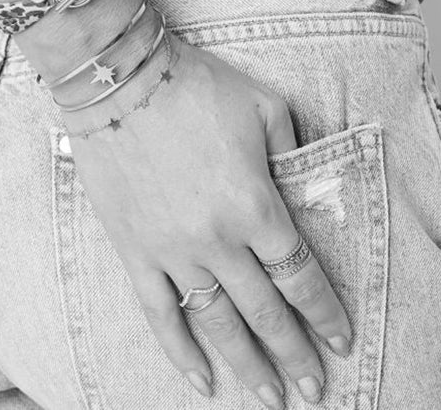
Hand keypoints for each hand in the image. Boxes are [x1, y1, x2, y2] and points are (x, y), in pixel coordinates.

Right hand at [65, 34, 351, 408]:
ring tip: (270, 396)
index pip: (300, 274)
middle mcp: (217, 239)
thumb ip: (292, 153)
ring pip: (217, 322)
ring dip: (247, 363)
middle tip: (313, 387)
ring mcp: (171, 250)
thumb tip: (301, 186)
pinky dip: (179, 351)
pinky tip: (200, 379)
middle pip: (266, 310)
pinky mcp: (133, 250)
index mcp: (254, 205)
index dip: (324, 311)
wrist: (121, 83)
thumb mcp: (265, 108)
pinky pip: (158, 312)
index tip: (340, 339)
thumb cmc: (195, 88)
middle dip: (295, 352)